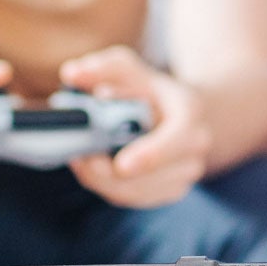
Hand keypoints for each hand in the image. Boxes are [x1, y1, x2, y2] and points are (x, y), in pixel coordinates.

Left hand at [60, 46, 212, 207]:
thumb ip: (101, 67)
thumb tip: (71, 74)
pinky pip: (134, 198)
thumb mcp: (129, 69)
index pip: (177, 137)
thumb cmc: (151, 90)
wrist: (184, 115)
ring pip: (137, 191)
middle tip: (79, 158)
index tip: (122, 165)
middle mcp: (195, 148)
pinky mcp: (171, 192)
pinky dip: (108, 187)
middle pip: (151, 175)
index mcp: (190, 112)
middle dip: (109, 171)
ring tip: (79, 160)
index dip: (151, 154)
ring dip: (103, 180)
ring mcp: (185, 174)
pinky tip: (91, 169)